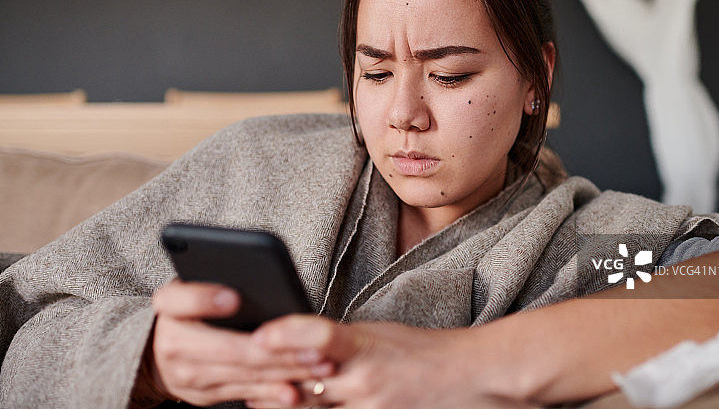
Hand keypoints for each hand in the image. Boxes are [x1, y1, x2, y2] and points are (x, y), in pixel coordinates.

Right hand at [146, 279, 333, 407]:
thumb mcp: (176, 292)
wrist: (147, 356)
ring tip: (318, 366)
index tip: (234, 297)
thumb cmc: (177, 314)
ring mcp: (192, 379)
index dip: (209, 300)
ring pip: (246, 376)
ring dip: (286, 373)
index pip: (186, 303)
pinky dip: (272, 392)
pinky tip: (297, 390)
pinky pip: (244, 393)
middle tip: (315, 347)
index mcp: (170, 315)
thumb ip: (198, 289)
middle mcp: (178, 351)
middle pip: (235, 351)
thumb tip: (234, 291)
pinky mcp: (205, 396)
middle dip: (279, 351)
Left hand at [252, 316, 531, 408]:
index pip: (320, 339)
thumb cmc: (421, 350)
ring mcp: (368, 408)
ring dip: (281, 403)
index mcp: (364, 347)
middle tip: (233, 379)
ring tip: (250, 399)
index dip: (286, 338)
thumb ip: (340, 343)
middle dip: (268, 383)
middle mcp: (362, 382)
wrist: (468, 377)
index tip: (257, 335)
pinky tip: (290, 405)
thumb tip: (302, 344)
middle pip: (304, 384)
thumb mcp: (379, 334)